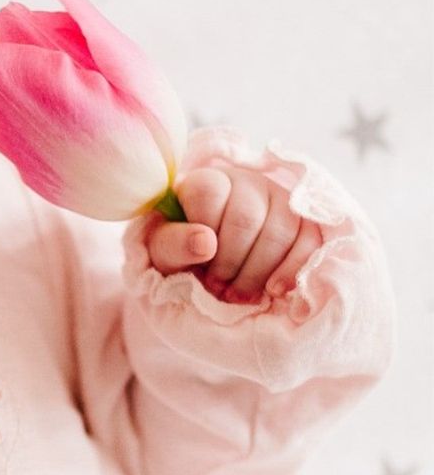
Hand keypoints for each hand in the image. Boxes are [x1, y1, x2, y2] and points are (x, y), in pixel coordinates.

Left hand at [146, 165, 323, 304]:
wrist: (210, 265)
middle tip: (217, 287)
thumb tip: (205, 243)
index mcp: (206, 180)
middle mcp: (247, 181)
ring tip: (237, 294)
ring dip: (257, 272)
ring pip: (281, 231)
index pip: (209, 194)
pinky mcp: (305, 221)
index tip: (197, 265)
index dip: (203, 235)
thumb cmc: (183, 252)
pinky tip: (272, 289)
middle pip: (246, 218)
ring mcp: (280, 198)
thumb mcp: (163, 250)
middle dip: (230, 262)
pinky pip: (310, 242)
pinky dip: (292, 270)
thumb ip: (173, 243)